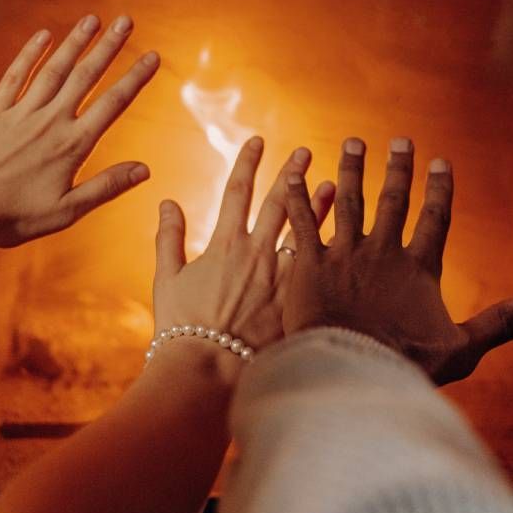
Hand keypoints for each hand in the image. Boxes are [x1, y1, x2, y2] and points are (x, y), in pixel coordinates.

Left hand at [0, 14, 158, 249]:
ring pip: (54, 69)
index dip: (135, 78)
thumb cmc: (13, 216)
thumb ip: (106, 187)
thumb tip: (145, 170)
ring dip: (75, 42)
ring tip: (93, 19)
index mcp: (72, 145)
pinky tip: (44, 35)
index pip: (113, 103)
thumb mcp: (66, 212)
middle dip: (109, 47)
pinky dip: (31, 53)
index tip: (153, 56)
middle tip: (127, 21)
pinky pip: (15, 74)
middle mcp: (50, 121)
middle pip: (86, 76)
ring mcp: (20, 112)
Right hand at [153, 137, 334, 364]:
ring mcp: (282, 277)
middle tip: (306, 152)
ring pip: (307, 231)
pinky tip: (346, 239)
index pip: (237, 189)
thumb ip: (168, 238)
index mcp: (224, 244)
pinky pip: (319, 268)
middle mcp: (257, 253)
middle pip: (279, 202)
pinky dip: (331, 249)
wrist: (208, 371)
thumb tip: (166, 202)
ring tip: (333, 184)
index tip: (259, 141)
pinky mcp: (299, 301)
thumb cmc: (182, 331)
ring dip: (320, 206)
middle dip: (292, 173)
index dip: (248, 161)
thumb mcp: (167, 280)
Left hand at [283, 137, 512, 384]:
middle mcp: (383, 252)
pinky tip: (292, 172)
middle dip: (398, 168)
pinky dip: (298, 195)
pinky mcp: (309, 264)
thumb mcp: (464, 348)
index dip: (439, 190)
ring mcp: (344, 255)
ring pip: (349, 201)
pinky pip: (303, 222)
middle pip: (392, 201)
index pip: (435, 219)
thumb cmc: (406, 366)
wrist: (350, 373)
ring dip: (352, 170)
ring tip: (353, 144)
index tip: (441, 162)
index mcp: (419, 268)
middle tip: (399, 141)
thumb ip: (505, 322)